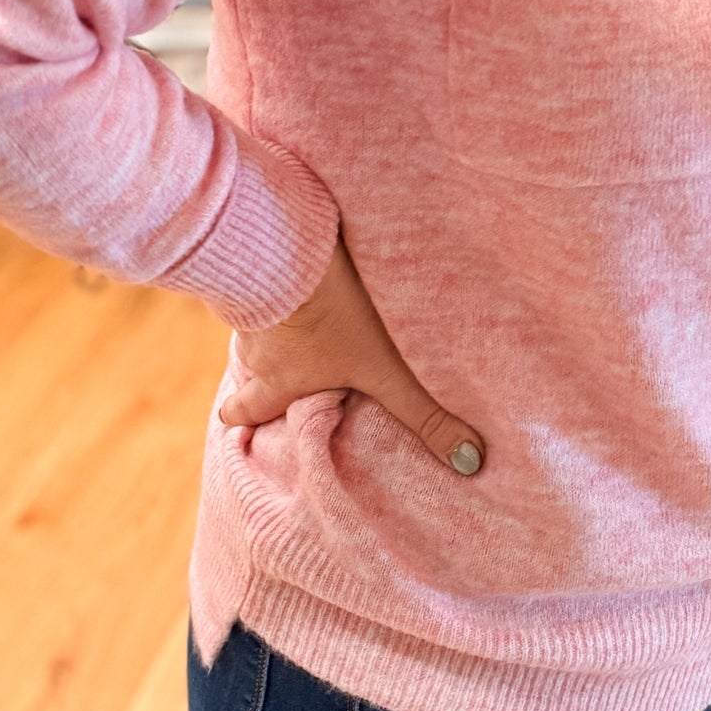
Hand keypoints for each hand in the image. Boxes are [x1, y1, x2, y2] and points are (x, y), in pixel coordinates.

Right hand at [219, 240, 485, 475]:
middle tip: (270, 370)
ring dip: (270, 323)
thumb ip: (425, 415)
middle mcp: (255, 350)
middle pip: (245, 370)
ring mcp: (247, 305)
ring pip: (251, 325)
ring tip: (296, 314)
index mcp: (278, 380)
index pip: (241, 413)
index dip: (242, 418)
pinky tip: (293, 269)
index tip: (242, 421)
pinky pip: (254, 281)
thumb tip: (469, 462)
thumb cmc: (335, 315)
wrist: (290, 248)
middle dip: (255, 373)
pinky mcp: (250, 265)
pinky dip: (273, 281)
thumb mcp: (386, 371)